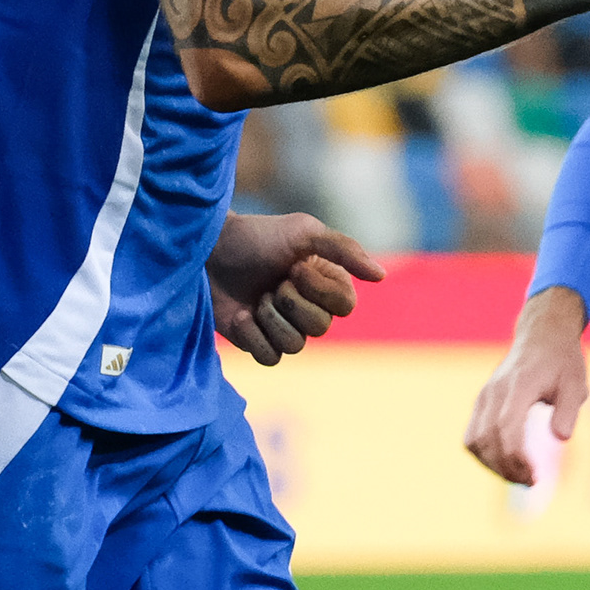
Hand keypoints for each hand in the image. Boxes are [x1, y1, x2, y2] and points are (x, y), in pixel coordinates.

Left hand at [208, 212, 380, 364]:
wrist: (208, 250)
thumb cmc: (256, 236)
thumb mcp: (302, 232)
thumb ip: (344, 248)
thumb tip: (381, 275)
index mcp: (327, 282)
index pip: (345, 306)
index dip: (319, 290)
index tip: (294, 267)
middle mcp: (310, 307)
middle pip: (321, 328)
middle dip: (291, 303)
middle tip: (272, 283)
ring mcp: (283, 326)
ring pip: (296, 346)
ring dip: (271, 319)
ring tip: (256, 299)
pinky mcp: (257, 342)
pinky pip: (270, 358)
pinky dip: (254, 336)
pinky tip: (241, 316)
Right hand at [464, 285, 589, 483]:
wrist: (542, 335)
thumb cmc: (563, 361)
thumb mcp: (576, 383)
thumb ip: (569, 410)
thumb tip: (561, 438)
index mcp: (519, 385)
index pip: (506, 427)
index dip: (516, 457)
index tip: (535, 475)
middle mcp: (495, 391)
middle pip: (487, 439)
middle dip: (506, 468)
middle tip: (532, 482)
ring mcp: (484, 397)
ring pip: (474, 441)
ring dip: (493, 466)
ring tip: (520, 477)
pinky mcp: (481, 403)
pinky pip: (472, 436)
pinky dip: (484, 456)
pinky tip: (507, 464)